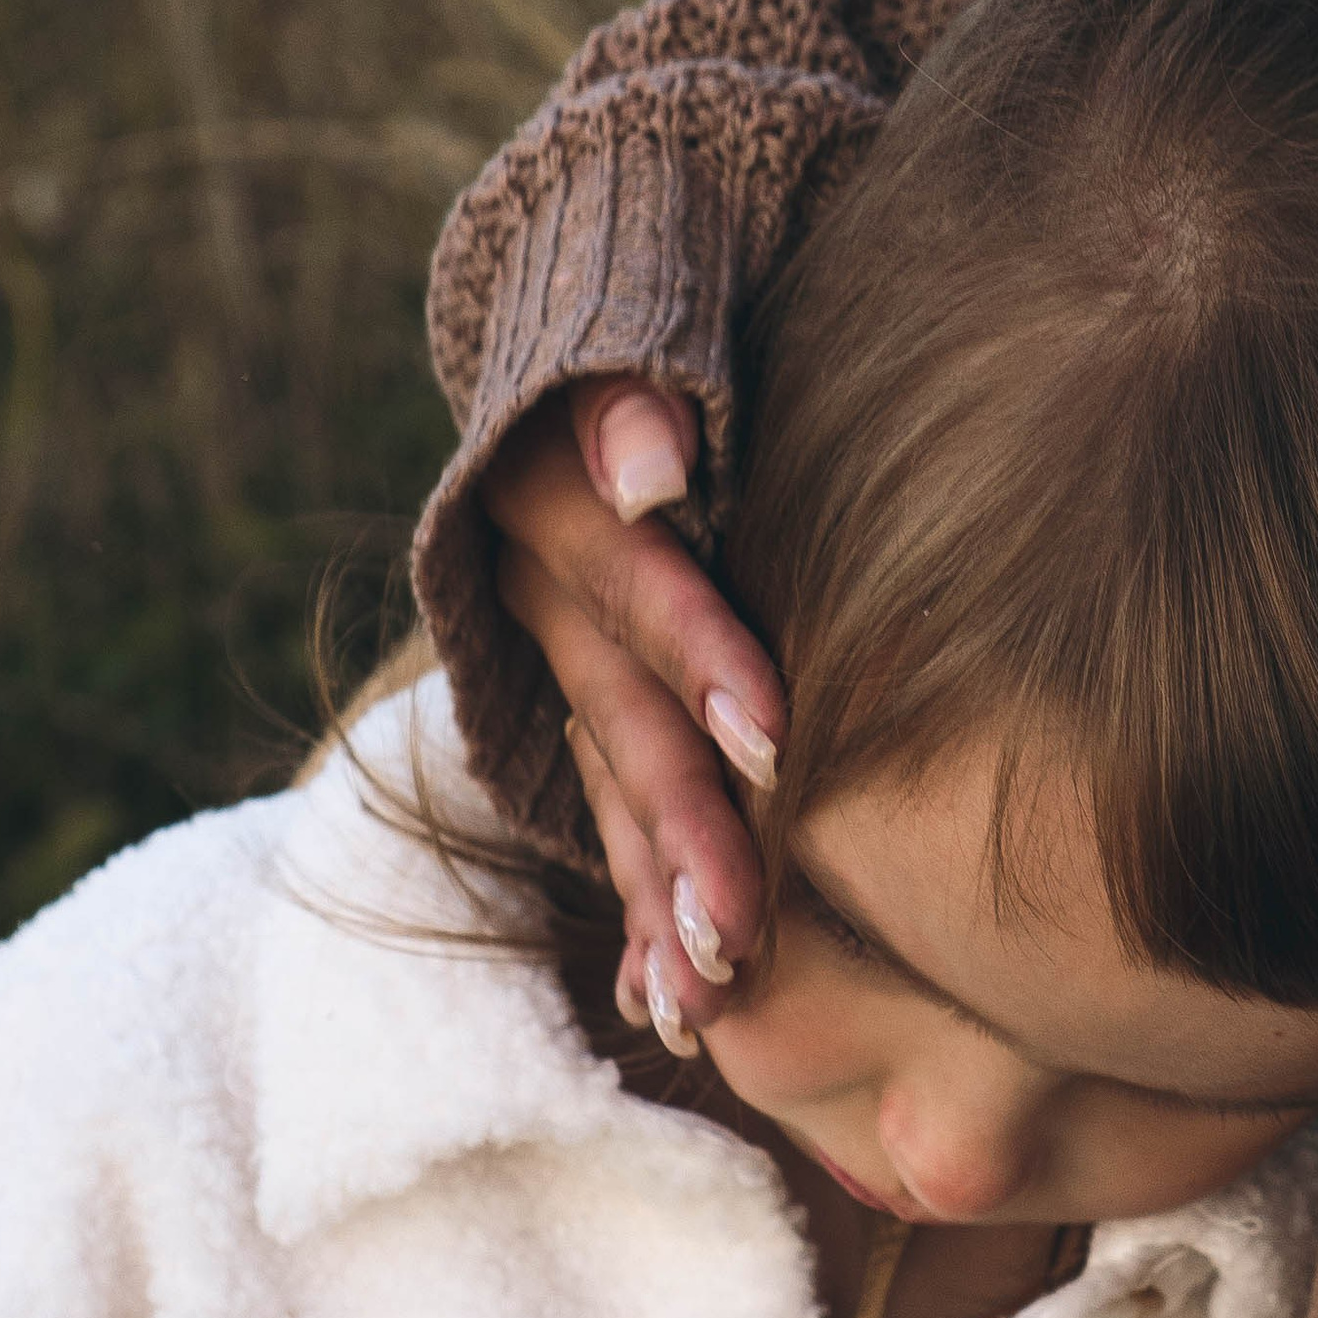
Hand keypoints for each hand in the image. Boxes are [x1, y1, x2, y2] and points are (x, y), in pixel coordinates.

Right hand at [483, 378, 783, 1049]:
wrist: (579, 341)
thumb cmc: (666, 309)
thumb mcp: (645, 313)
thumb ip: (642, 388)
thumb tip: (651, 472)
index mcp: (553, 496)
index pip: (639, 588)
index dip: (704, 662)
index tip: (777, 747)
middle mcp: (539, 591)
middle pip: (618, 722)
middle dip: (682, 835)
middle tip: (740, 941)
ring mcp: (551, 658)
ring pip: (604, 791)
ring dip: (652, 902)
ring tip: (701, 1007)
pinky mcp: (575, 705)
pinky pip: (601, 818)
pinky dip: (634, 906)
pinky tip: (665, 1005)